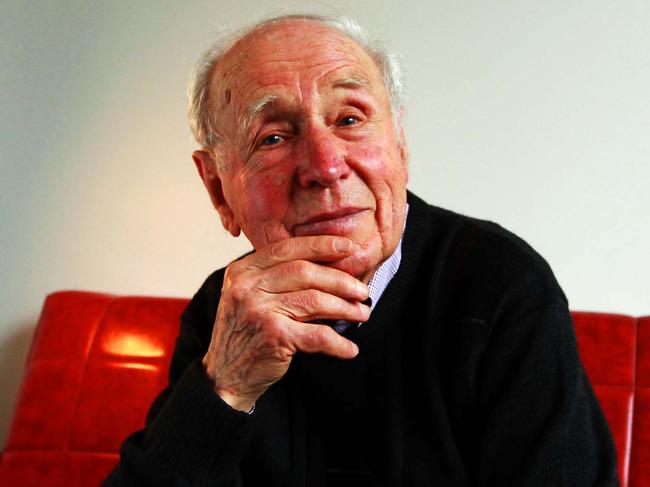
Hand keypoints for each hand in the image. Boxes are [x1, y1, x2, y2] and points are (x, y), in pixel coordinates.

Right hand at [202, 236, 369, 411]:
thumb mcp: (248, 297)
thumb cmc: (245, 335)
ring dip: (345, 308)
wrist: (223, 377)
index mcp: (243, 271)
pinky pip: (317, 335)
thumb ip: (274, 277)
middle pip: (306, 272)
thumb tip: (326, 262)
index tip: (348, 247)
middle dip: (341, 279)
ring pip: (315, 300)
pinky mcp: (273, 336)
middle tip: (362, 290)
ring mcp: (259, 310)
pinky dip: (338, 343)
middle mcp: (247, 286)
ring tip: (361, 313)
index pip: (288, 249)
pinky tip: (350, 348)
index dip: (321, 245)